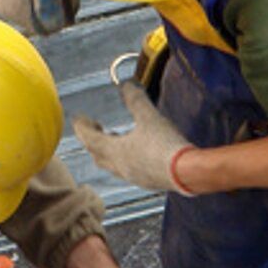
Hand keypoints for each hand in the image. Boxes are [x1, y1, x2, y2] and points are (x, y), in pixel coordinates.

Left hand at [72, 82, 197, 195]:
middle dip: (92, 141)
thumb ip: (135, 100)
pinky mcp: (148, 182)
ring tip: (116, 140)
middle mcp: (120, 167)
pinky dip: (125, 160)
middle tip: (95, 128)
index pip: (89, 139)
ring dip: (108, 152)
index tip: (78, 119)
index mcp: (115, 151)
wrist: (188, 172)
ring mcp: (134, 177)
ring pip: (112, 165)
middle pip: (97, 155)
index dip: (81, 127)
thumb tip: (126, 85)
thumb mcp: (149, 116)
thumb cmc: (165, 145)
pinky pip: (129, 171)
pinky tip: (137, 154)